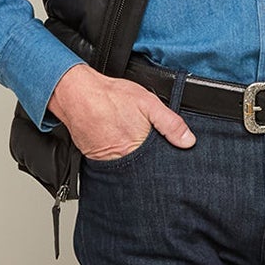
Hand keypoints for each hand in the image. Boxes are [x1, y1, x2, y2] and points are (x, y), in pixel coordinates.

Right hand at [48, 63, 196, 159]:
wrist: (76, 94)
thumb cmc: (110, 96)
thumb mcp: (148, 103)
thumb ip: (170, 123)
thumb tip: (188, 141)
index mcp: (138, 149)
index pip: (158, 166)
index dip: (165, 164)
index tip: (170, 161)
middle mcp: (122, 160)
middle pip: (143, 170)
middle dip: (150, 165)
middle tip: (148, 151)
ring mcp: (108, 162)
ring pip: (128, 168)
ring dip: (134, 161)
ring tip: (131, 145)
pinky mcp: (96, 160)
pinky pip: (112, 164)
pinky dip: (118, 157)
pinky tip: (119, 144)